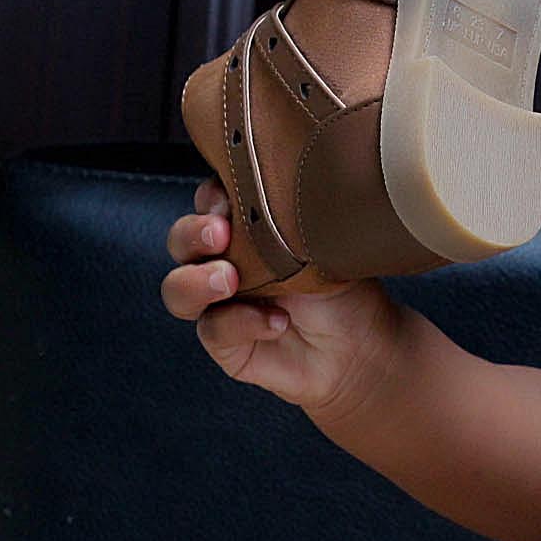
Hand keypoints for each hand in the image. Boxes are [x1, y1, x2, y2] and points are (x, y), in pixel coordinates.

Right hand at [160, 179, 400, 419]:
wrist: (364, 352)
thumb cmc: (346, 296)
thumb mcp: (324, 250)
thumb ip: (292, 222)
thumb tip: (277, 188)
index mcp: (246, 234)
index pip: (209, 204)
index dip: (210, 198)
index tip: (226, 198)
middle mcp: (226, 265)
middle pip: (182, 241)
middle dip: (192, 233)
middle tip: (219, 233)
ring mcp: (220, 304)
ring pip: (177, 288)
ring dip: (196, 280)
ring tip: (229, 280)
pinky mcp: (224, 343)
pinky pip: (213, 329)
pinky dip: (242, 323)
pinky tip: (278, 321)